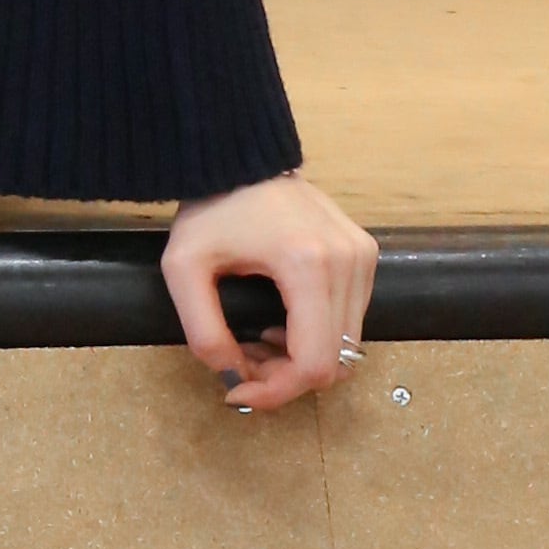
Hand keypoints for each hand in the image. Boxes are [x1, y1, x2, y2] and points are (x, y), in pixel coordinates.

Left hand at [161, 170, 378, 412]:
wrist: (238, 155)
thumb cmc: (209, 206)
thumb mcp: (183, 268)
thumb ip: (203, 330)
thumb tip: (233, 375)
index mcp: (307, 265)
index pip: (314, 364)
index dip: (278, 392)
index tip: (239, 391)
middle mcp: (347, 262)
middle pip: (336, 361)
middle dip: (286, 377)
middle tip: (243, 363)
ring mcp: (362, 256)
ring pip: (348, 346)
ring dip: (302, 357)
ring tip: (257, 340)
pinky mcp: (365, 252)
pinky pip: (352, 319)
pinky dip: (318, 334)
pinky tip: (280, 321)